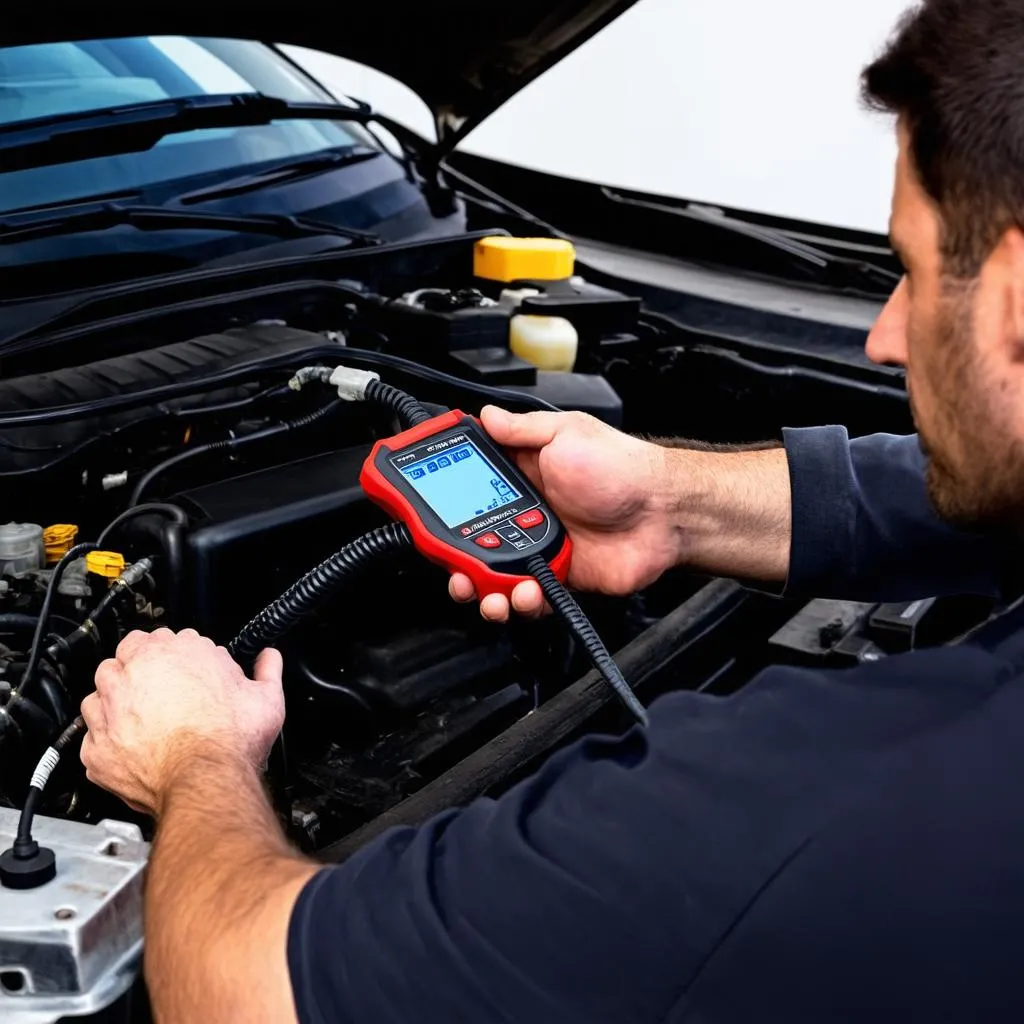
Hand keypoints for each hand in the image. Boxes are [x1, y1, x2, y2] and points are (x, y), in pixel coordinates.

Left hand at [80, 629, 283, 815]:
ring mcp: (109, 711)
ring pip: (99, 694)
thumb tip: (269, 659)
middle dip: (139, 671)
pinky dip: (107, 740)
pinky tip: (130, 747)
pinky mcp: (97, 748)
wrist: (206, 780)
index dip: (173, 655)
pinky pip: (92, 737)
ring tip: (141, 718)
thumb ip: (267, 669)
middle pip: (124, 658)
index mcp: (172, 653)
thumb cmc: (230, 739)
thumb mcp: (266, 697)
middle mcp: (133, 675)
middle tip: (161, 691)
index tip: (183, 670)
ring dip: (116, 702)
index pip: (162, 638)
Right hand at [450, 406, 684, 620]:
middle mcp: (524, 513)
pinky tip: (522, 594)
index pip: (467, 490)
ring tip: (487, 590)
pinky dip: (517, 603)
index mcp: (521, 477)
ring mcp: (539, 547)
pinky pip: (525, 598)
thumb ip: (521, 430)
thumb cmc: (623, 469)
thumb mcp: (566, 433)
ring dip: (481, 589)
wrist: (664, 513)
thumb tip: (487, 415)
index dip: (444, 503)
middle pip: (470, 542)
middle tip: (452, 565)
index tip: (424, 513)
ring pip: (493, 576)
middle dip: (454, 559)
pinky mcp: (556, 577)